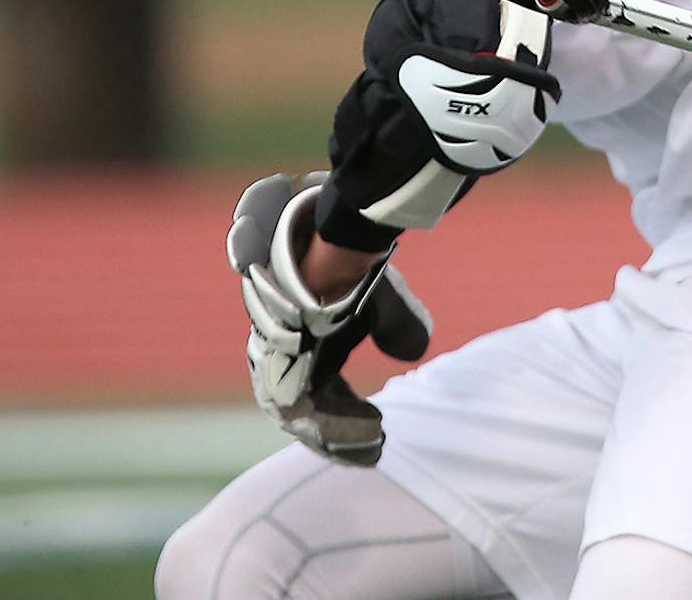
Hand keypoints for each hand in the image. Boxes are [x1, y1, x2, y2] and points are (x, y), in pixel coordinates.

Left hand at [227, 172, 433, 464]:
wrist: (338, 239)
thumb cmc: (356, 264)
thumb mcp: (383, 302)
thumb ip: (398, 327)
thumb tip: (413, 352)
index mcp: (305, 343)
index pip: (315, 396)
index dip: (343, 422)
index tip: (378, 442)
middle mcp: (286, 352)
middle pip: (301, 412)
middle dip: (336, 437)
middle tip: (373, 452)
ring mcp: (278, 354)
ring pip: (296, 415)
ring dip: (337, 435)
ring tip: (375, 443)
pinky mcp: (280, 355)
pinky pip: (298, 407)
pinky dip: (334, 424)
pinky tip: (371, 429)